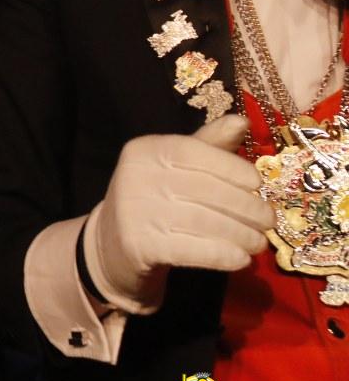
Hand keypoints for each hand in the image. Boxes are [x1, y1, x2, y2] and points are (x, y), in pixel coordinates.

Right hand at [84, 115, 270, 312]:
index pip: (193, 152)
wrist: (110, 245)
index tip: (258, 184)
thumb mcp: (173, 167)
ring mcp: (135, 212)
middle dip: (246, 206)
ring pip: (204, 221)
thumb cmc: (153, 200)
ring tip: (258, 242)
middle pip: (204, 189)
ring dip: (241, 234)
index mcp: (144, 150)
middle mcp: (135, 176)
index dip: (231, 167)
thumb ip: (207, 145)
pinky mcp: (139, 246)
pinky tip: (240, 258)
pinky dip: (224, 255)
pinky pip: (194, 250)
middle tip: (268, 220)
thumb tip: (243, 122)